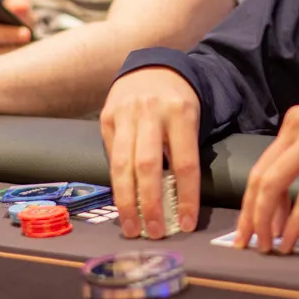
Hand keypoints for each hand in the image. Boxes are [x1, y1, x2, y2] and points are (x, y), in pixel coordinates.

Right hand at [0, 0, 34, 60]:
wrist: (27, 40)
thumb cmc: (18, 19)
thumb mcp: (20, 8)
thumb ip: (18, 2)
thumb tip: (19, 7)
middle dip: (3, 35)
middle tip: (25, 34)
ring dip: (10, 51)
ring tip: (29, 47)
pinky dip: (13, 63)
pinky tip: (26, 58)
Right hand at [100, 67, 201, 239]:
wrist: (152, 67)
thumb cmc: (177, 101)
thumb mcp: (192, 118)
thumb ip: (184, 152)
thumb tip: (176, 201)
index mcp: (181, 113)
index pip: (185, 162)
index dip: (186, 196)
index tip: (186, 223)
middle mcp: (151, 112)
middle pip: (148, 166)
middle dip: (150, 203)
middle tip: (153, 232)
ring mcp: (125, 114)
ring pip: (122, 164)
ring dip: (126, 201)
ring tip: (132, 226)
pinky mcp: (107, 117)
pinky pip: (110, 156)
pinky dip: (116, 181)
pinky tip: (121, 200)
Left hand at [236, 81, 298, 253]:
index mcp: (296, 122)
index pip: (261, 167)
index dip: (250, 202)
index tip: (247, 228)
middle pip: (261, 177)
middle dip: (252, 215)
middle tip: (250, 243)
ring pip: (276, 183)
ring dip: (269, 220)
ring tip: (271, 245)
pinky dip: (297, 218)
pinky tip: (293, 236)